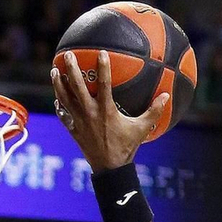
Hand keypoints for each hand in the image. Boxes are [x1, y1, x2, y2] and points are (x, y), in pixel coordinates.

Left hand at [52, 50, 164, 171]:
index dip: (103, 67)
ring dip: (58, 84)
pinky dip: (59, 106)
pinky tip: (57, 98)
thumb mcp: (142, 129)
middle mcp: (90, 113)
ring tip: (54, 70)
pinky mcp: (74, 130)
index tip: (101, 52)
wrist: (110, 169)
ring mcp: (79, 121)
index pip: (104, 84)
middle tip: (68, 55)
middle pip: (77, 87)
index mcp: (106, 110)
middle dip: (71, 69)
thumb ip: (154, 112)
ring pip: (65, 99)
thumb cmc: (127, 147)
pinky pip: (63, 115)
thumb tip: (166, 96)